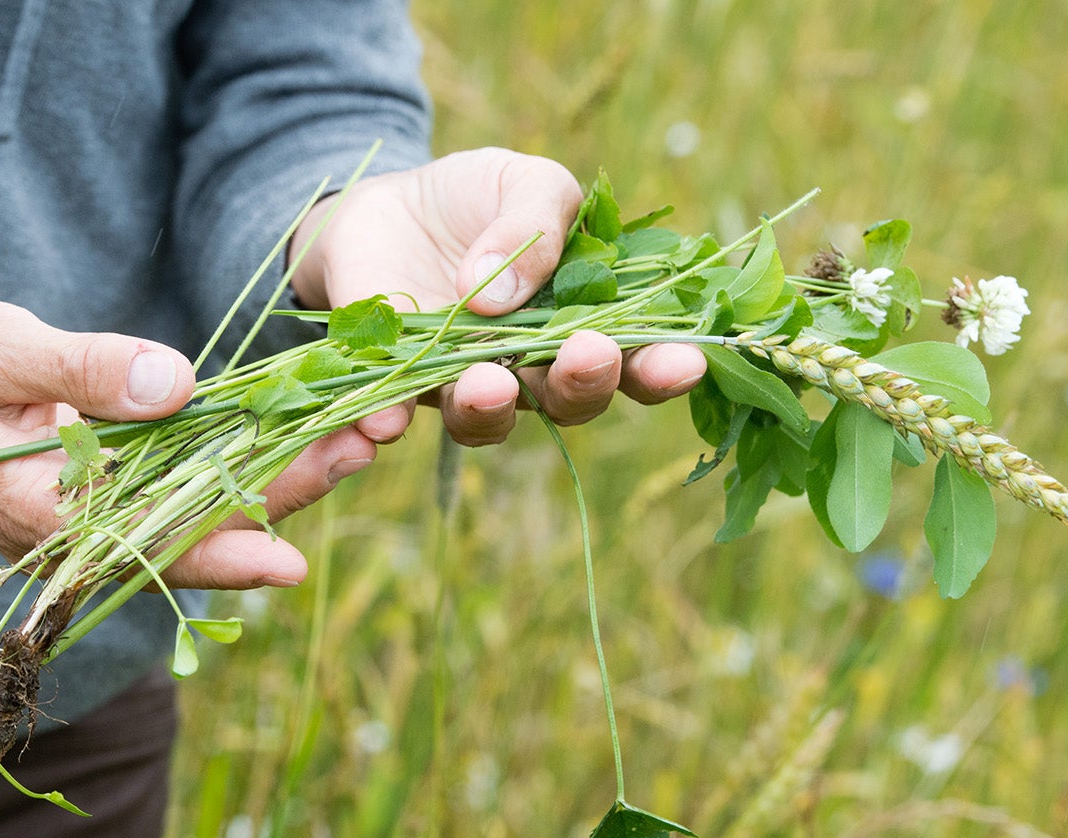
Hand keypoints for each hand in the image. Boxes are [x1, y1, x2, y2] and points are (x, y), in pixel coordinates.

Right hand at [0, 292, 369, 588]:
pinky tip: (303, 429)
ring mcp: (101, 503)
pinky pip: (190, 475)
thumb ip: (82, 368)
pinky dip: (245, 452)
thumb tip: (177, 386)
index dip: (221, 554)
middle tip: (362, 450)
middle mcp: (81, 525)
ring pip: (204, 501)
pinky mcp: (116, 474)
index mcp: (42, 514)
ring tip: (357, 439)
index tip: (287, 562)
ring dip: (280, 471)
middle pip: (198, 524)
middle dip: (283, 493)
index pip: (146, 547)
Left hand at [289, 147, 706, 446]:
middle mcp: (534, 369)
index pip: (636, 361)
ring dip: (491, 407)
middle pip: (570, 400)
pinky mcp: (398, 385)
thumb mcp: (524, 184)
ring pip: (489, 419)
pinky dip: (390, 418)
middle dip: (585, 382)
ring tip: (487, 383)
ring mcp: (468, 384)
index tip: (684, 361)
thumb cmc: (479, 197)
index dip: (663, 369)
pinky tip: (383, 421)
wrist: (388, 201)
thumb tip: (497, 291)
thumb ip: (535, 225)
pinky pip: (397, 413)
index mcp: (585, 324)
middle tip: (589, 353)